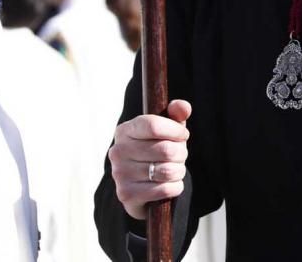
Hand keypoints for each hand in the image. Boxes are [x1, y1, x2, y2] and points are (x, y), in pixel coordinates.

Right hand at [107, 99, 191, 219]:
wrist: (144, 185)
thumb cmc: (158, 150)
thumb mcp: (168, 130)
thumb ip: (176, 114)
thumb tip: (182, 106)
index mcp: (125, 130)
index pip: (153, 125)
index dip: (175, 130)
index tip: (183, 135)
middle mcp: (118, 151)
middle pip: (165, 149)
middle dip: (181, 154)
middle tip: (179, 156)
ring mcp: (119, 174)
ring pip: (167, 171)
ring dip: (179, 171)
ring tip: (173, 170)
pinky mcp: (127, 195)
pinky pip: (164, 189)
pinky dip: (175, 187)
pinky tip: (169, 184)